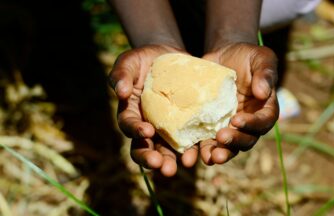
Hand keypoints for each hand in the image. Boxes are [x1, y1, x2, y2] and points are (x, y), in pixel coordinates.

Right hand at [109, 45, 197, 175]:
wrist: (169, 57)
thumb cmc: (144, 59)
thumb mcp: (130, 61)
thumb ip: (121, 74)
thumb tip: (119, 91)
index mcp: (131, 113)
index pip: (129, 125)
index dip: (136, 131)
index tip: (146, 132)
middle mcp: (146, 126)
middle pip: (145, 148)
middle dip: (153, 159)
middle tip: (163, 167)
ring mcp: (166, 128)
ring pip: (167, 150)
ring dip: (173, 160)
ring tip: (185, 166)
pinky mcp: (185, 125)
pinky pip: (189, 140)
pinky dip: (195, 148)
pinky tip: (203, 153)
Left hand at [200, 43, 278, 164]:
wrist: (223, 56)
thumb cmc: (246, 56)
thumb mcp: (260, 57)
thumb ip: (266, 73)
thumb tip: (263, 93)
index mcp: (264, 108)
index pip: (264, 121)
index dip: (252, 124)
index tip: (237, 120)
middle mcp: (249, 122)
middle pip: (247, 139)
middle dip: (235, 143)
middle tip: (222, 139)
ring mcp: (230, 126)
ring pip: (229, 146)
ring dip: (221, 153)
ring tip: (211, 157)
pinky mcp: (212, 126)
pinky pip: (209, 141)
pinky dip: (203, 148)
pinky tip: (194, 153)